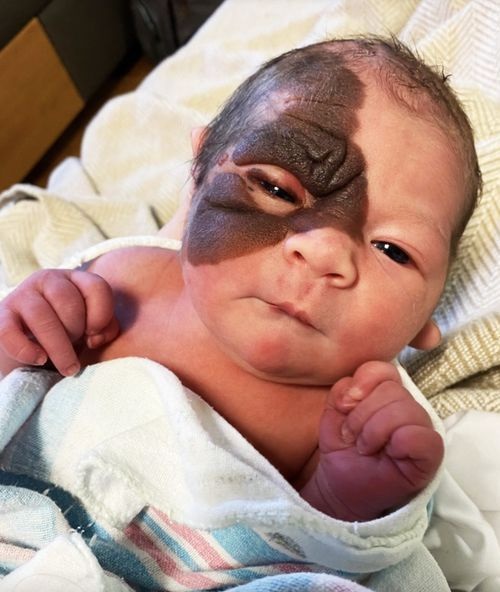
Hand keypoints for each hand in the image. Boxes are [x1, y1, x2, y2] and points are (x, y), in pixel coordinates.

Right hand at [0, 269, 118, 375]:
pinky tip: (39, 360)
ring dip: (58, 347)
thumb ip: (105, 328)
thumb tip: (94, 337)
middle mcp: (47, 280)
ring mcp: (20, 296)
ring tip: (67, 367)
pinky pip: (9, 332)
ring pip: (41, 316)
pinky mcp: (0, 318)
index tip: (94, 335)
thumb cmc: (68, 335)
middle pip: (68, 301)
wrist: (29, 349)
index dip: (102, 315)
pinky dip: (26, 349)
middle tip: (75, 347)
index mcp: (74, 279)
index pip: (97, 286)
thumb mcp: (91, 329)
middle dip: (76, 330)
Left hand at [300, 361, 443, 520]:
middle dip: (362, 415)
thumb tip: (356, 389)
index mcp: (387, 391)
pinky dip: (399, 443)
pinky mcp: (431, 453)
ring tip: (365, 448)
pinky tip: (388, 455)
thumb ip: (344, 389)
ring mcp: (422, 428)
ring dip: (374, 431)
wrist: (340, 487)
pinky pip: (422, 436)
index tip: (344, 409)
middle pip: (392, 389)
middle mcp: (408, 405)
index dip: (360, 386)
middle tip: (354, 437)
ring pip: (405, 409)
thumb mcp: (334, 411)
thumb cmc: (343, 448)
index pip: (383, 369)